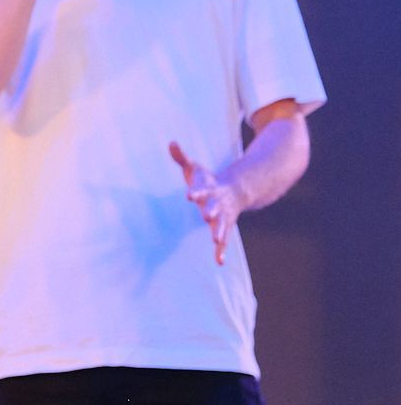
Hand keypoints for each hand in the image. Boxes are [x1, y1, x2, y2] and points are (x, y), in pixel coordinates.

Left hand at [169, 140, 243, 265]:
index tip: (189, 195)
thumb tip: (171, 142)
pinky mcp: (225, 227)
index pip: (201, 190)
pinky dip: (222, 252)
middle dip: (211, 211)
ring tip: (216, 241)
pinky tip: (219, 262)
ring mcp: (223, 216)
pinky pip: (225, 241)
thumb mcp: (194, 168)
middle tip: (207, 216)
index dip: (196, 192)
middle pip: (214, 208)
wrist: (234, 190)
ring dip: (219, 233)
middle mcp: (217, 204)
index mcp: (207, 189)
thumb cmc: (207, 181)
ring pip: (222, 225)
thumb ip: (182, 157)